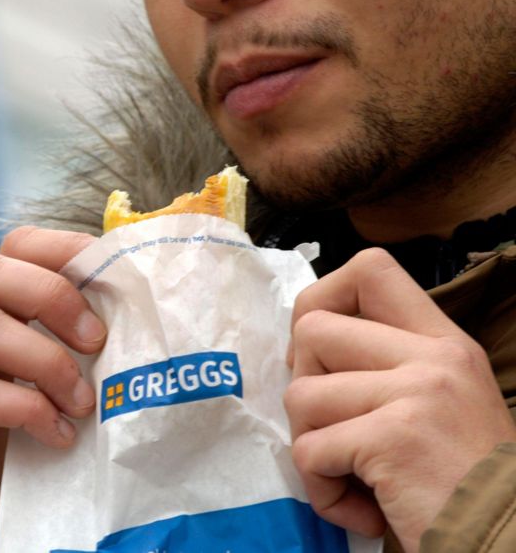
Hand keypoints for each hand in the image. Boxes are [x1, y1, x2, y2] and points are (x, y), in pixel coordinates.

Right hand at [0, 226, 105, 552]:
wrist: (1, 547)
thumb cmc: (45, 470)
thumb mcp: (70, 397)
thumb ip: (89, 353)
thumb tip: (155, 303)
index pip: (6, 252)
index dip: (58, 250)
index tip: (111, 279)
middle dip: (48, 293)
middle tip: (96, 340)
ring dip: (45, 359)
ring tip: (82, 403)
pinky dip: (27, 409)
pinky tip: (59, 439)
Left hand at [284, 248, 515, 551]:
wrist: (507, 540)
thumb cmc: (464, 480)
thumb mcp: (440, 401)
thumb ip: (388, 365)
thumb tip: (304, 346)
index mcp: (443, 341)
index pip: (369, 269)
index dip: (322, 301)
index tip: (320, 353)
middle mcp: (432, 357)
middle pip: (313, 330)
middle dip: (303, 385)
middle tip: (333, 428)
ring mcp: (415, 394)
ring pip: (301, 395)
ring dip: (312, 446)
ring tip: (353, 475)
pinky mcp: (392, 438)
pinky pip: (310, 452)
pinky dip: (322, 491)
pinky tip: (364, 508)